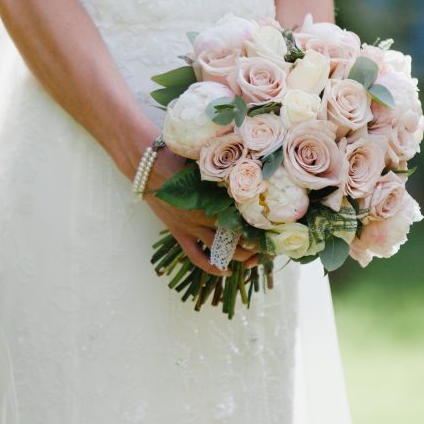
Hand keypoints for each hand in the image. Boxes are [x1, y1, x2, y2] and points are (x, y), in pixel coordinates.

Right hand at [143, 146, 260, 276]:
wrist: (145, 162)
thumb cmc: (176, 152)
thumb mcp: (205, 157)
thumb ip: (226, 166)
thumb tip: (254, 162)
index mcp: (212, 196)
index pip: (245, 217)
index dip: (264, 225)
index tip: (278, 228)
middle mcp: (203, 214)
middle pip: (238, 237)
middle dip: (258, 244)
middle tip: (272, 246)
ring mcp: (190, 226)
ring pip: (222, 250)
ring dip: (241, 256)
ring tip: (257, 258)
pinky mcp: (179, 232)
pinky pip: (197, 256)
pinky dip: (212, 266)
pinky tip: (226, 270)